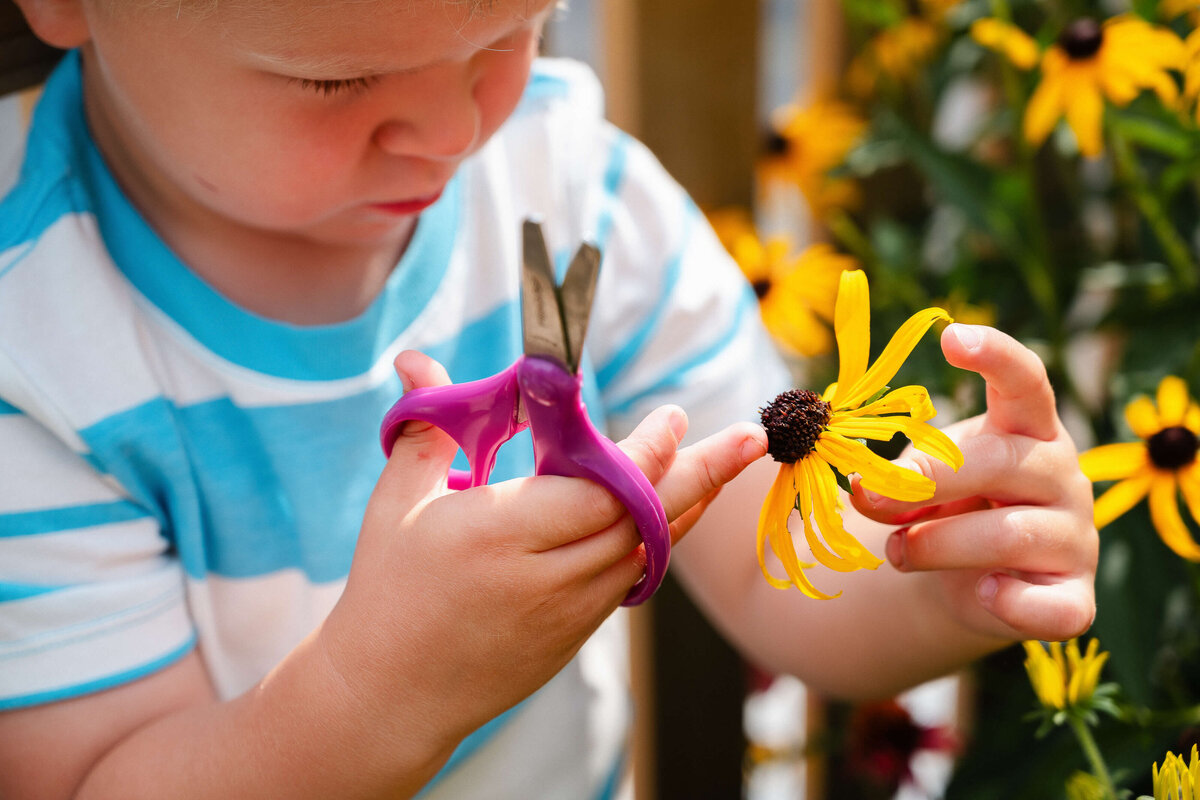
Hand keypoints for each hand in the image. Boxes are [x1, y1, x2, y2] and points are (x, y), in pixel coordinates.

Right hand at [322, 350, 766, 748]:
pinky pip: (636, 576)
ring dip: (695, 501)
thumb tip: (417, 359)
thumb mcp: (399, 503)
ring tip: (734, 457)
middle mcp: (547, 576)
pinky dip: (663, 535)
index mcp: (500, 533)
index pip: (600, 488)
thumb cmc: (390, 588)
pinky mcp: (577, 634)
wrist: (393, 694)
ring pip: (651, 550)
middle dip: (705, 471)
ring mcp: (569, 612)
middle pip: (645, 518)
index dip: (646, 452)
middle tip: (752, 435)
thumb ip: (429, 426)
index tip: (672, 416)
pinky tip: (681, 503)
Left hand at [849, 323, 1097, 642]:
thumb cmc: (945, 507)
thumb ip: (891, 479)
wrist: (970, 581)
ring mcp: (1076, 537)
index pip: (1025, 380)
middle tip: (864, 495)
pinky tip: (983, 593)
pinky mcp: (1075, 599)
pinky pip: (1050, 608)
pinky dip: (1008, 603)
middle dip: (924, 479)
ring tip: (896, 551)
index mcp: (1025, 428)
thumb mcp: (915, 482)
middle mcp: (1061, 474)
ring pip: (1007, 535)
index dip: (995, 355)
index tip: (951, 335)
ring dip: (934, 544)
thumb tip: (864, 490)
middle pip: (998, 462)